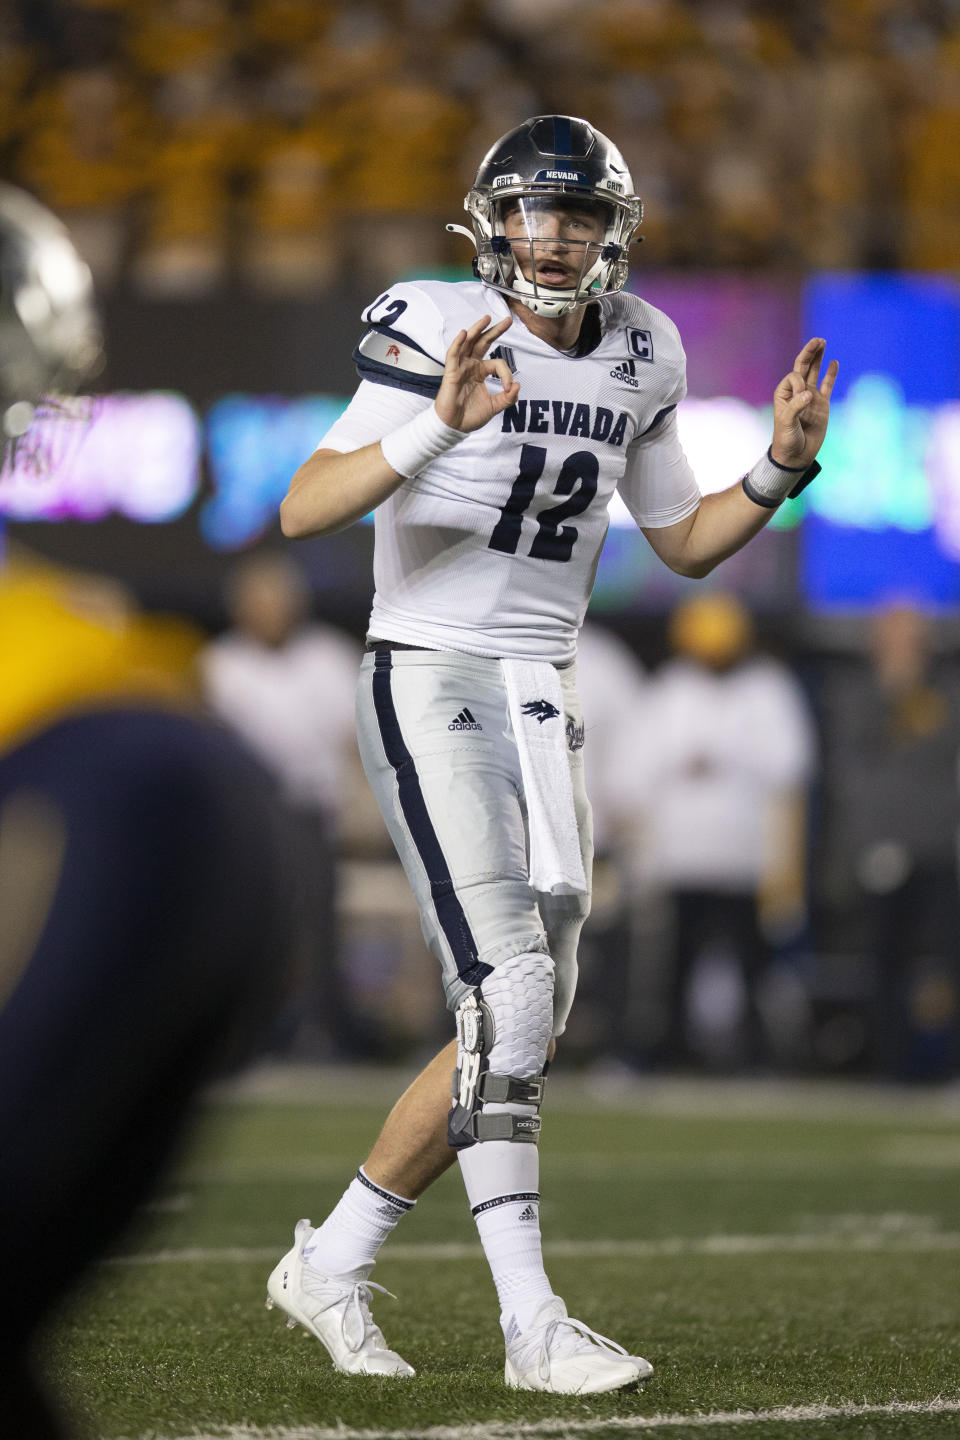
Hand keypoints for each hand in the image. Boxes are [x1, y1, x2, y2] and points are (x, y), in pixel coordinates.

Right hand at [434, 315, 519, 431]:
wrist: (454, 427)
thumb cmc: (470, 416)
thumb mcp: (494, 406)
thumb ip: (508, 398)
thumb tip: (517, 385)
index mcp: (481, 372)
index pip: (498, 363)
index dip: (506, 374)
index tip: (508, 388)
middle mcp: (471, 366)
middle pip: (482, 343)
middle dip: (494, 330)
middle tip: (507, 320)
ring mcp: (460, 368)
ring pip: (468, 343)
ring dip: (476, 330)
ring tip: (486, 318)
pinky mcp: (450, 373)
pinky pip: (453, 355)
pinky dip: (457, 343)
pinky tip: (464, 334)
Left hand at [770, 338, 837, 469]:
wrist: (796, 456)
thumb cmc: (786, 440)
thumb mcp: (786, 424)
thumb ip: (796, 407)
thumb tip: (809, 394)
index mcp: (784, 394)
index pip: (794, 376)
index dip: (799, 383)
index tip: (802, 399)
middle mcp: (797, 392)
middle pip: (802, 367)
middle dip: (809, 353)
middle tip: (818, 340)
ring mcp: (810, 397)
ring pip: (814, 372)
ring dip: (818, 358)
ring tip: (822, 342)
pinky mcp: (822, 404)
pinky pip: (827, 385)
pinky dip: (831, 374)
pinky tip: (834, 362)